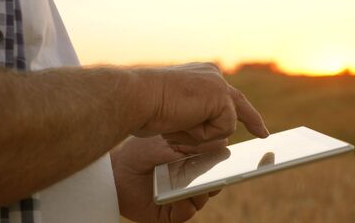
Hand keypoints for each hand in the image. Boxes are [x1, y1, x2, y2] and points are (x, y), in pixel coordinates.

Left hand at [111, 135, 227, 222]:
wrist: (115, 171)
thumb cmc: (141, 152)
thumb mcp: (169, 144)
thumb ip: (194, 145)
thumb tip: (223, 141)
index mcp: (193, 163)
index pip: (217, 165)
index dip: (226, 164)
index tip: (239, 159)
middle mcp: (190, 181)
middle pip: (215, 182)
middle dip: (219, 178)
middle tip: (221, 172)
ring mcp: (182, 197)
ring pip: (203, 198)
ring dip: (202, 191)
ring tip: (199, 184)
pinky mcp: (171, 213)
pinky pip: (186, 211)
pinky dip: (185, 204)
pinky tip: (180, 197)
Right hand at [133, 62, 269, 144]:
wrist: (137, 97)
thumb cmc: (146, 108)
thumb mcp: (174, 112)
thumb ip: (195, 117)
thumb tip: (216, 136)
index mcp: (200, 77)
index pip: (224, 96)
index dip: (239, 111)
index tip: (251, 122)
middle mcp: (212, 76)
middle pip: (237, 103)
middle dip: (252, 121)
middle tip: (263, 134)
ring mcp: (218, 84)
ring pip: (225, 125)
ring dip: (201, 135)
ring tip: (177, 123)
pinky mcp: (221, 96)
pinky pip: (223, 129)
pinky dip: (203, 134)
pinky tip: (185, 120)